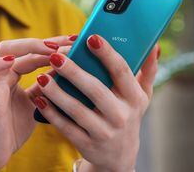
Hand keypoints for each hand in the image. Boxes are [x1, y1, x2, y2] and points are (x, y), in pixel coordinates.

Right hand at [0, 35, 75, 170]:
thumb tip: (67, 70)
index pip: (33, 52)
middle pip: (20, 46)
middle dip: (46, 42)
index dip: (54, 46)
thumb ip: (45, 86)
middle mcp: (2, 74)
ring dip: (29, 47)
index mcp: (12, 75)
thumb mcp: (36, 103)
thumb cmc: (12, 129)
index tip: (76, 42)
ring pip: (4, 51)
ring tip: (52, 48)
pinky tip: (12, 60)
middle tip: (70, 41)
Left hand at [34, 35, 159, 171]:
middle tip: (55, 55)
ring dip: (58, 93)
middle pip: (95, 90)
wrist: (120, 156)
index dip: (107, 54)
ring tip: (42, 77)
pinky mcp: (88, 144)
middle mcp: (121, 115)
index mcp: (134, 97)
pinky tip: (39, 99)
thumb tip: (154, 43)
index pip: (121, 71)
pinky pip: (66, 127)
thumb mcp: (141, 95)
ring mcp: (104, 132)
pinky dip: (52, 113)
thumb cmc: (127, 114)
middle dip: (74, 72)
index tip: (90, 37)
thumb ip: (147, 70)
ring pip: (77, 110)